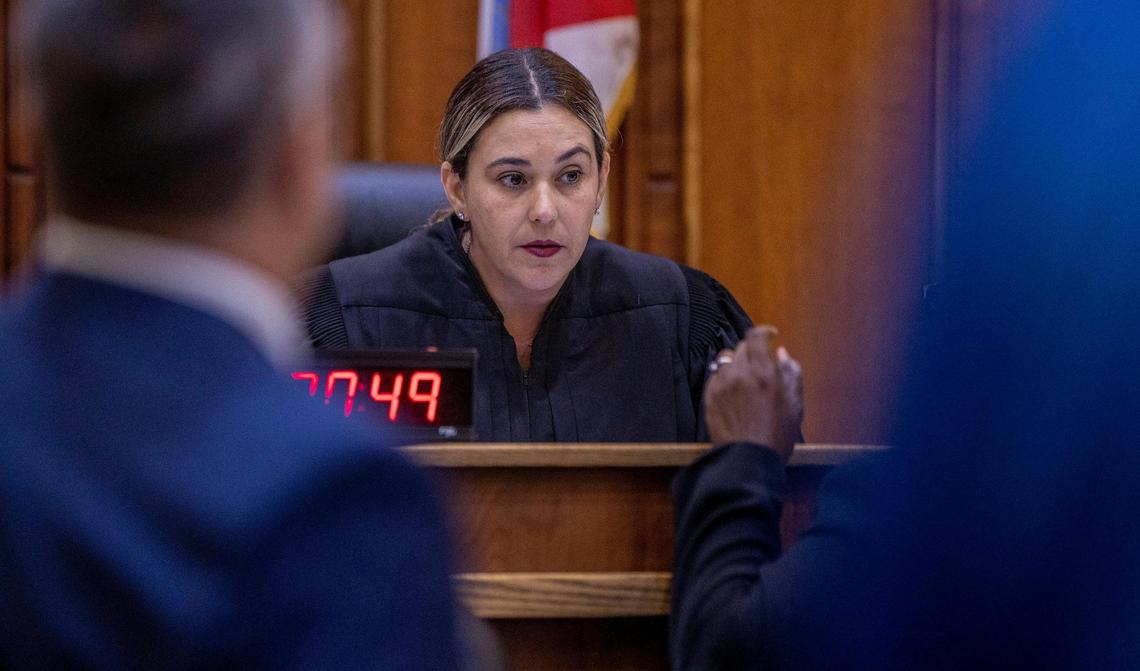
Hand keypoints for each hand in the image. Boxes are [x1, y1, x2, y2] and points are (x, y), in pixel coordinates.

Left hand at [704, 325, 803, 461]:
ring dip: (737, 363)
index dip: (763, 331)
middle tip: (761, 364)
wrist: (747, 460)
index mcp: (763, 372)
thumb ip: (791, 374)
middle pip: (741, 347)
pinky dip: (724, 378)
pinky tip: (734, 391)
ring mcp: (721, 385)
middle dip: (753, 351)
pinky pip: (715, 377)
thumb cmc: (775, 436)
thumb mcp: (795, 405)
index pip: (755, 336)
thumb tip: (782, 354)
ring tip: (746, 378)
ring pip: (726, 360)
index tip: (770, 335)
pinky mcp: (709, 398)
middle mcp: (739, 374)